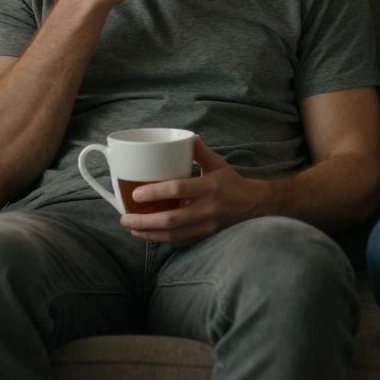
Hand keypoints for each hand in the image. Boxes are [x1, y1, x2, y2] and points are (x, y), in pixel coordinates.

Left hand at [119, 137, 273, 245]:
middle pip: (171, 219)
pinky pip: (180, 241)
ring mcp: (206, 226)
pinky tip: (148, 236)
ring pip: (173, 234)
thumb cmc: (232, 183)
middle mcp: (207, 209)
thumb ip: (200, 152)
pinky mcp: (205, 236)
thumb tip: (187, 137)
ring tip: (131, 229)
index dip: (156, 193)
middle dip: (144, 221)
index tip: (136, 194)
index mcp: (209, 187)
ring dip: (149, 234)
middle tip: (125, 218)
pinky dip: (162, 239)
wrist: (254, 206)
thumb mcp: (218, 163)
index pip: (178, 190)